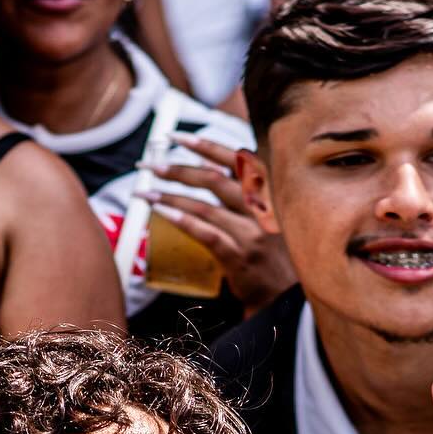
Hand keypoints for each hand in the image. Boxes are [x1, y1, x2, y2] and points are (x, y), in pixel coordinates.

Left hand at [144, 135, 295, 310]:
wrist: (287, 295)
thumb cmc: (273, 251)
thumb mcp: (265, 213)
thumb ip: (240, 188)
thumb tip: (207, 163)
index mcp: (269, 192)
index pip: (235, 159)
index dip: (204, 145)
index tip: (176, 138)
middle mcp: (262, 209)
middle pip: (213, 179)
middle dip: (177, 169)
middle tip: (150, 166)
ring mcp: (251, 234)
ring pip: (204, 206)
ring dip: (170, 197)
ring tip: (146, 193)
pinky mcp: (239, 257)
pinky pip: (205, 234)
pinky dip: (181, 221)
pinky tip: (162, 214)